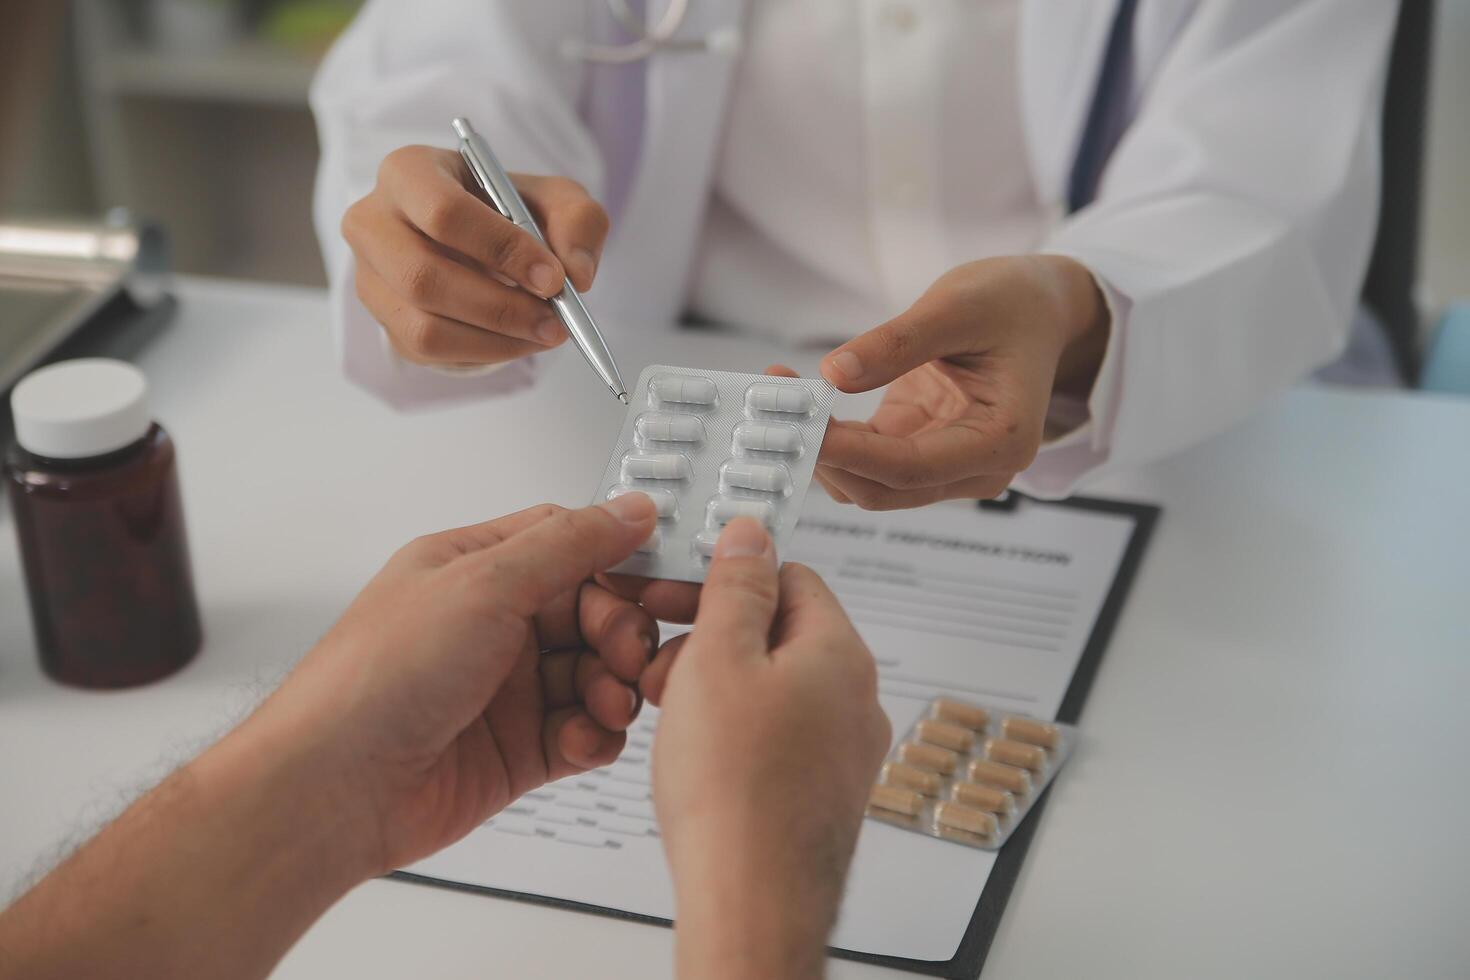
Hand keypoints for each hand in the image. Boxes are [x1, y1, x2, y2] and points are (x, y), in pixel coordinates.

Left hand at [257, 495, 659, 873]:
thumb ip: (569, 544)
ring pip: (596, 675)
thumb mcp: (484, 584)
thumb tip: (629, 509)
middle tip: (626, 653)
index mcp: (473, 568)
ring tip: (608, 703)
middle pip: (594, 612)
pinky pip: (585, 732)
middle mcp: (491, 625)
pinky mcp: (518, 749)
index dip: (617, 562)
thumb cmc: (377, 679)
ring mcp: (505, 689)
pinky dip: (596, 736)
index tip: (654, 581)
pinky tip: (583, 739)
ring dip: (615, 687)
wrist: (333, 790)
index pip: (569, 545)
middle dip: (621, 632)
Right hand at [341, 145, 609, 366]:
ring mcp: (370, 277)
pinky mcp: (384, 320)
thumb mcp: (554, 198)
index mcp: (408, 172)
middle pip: (423, 277)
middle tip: (555, 320)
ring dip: (495, 339)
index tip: (554, 279)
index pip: (443, 212)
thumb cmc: (509, 209)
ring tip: (544, 332)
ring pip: (423, 326)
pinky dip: (484, 353)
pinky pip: (428, 352)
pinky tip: (518, 339)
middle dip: (499, 307)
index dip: (502, 249)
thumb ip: (578, 221)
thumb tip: (576, 275)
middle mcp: (372, 222)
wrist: (477, 239)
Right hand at [651, 519, 890, 979]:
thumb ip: (735, 587)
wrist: (754, 902)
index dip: (727, 576)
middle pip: (780, 632)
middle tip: (661, 659)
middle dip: (713, 636)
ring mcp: (843, 750)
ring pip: (775, 687)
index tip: (680, 588)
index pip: (790, 576)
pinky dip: (735, 731)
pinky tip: (698, 755)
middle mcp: (855, 699)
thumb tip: (752, 534)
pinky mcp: (822, 792)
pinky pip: (777, 737)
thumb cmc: (736, 791)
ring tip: (670, 712)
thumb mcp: (718, 658)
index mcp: (839, 653)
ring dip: (718, 685)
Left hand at [797, 254, 1108, 509]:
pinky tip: (795, 395)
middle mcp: (975, 468)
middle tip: (772, 411)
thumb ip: (898, 343)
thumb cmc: (1013, 304)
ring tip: (776, 393)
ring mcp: (944, 464)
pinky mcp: (916, 448)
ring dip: (818, 448)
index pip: (911, 469)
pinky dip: (828, 434)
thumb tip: (834, 374)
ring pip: (866, 481)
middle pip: (883, 489)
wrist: (1038, 308)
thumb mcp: (958, 306)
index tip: (800, 428)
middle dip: (824, 456)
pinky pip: (864, 457)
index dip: (851, 453)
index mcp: (1000, 442)